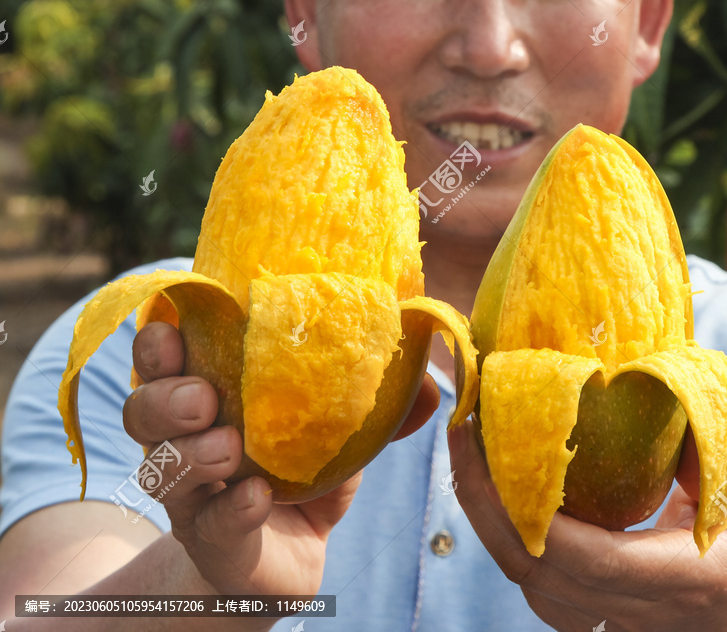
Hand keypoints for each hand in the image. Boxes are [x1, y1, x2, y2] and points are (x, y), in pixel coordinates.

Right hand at [124, 321, 439, 596]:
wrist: (290, 557)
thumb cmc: (305, 471)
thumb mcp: (341, 428)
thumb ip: (381, 400)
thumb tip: (430, 384)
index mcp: (211, 394)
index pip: (169, 356)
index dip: (160, 337)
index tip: (175, 324)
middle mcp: (186, 441)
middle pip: (142, 409)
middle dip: (163, 396)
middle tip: (204, 396)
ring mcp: (192, 497)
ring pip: (160, 468)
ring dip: (190, 454)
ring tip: (231, 448)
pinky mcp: (212, 543)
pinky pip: (210, 525)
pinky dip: (231, 509)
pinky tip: (255, 497)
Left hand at [449, 421, 726, 631]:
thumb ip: (717, 460)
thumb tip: (675, 401)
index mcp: (668, 580)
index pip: (588, 558)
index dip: (536, 514)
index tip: (502, 452)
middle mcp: (621, 606)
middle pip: (530, 566)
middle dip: (484, 500)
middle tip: (463, 430)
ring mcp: (591, 617)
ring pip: (517, 572)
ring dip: (481, 509)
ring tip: (466, 445)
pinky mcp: (571, 610)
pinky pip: (521, 570)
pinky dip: (495, 524)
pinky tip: (484, 476)